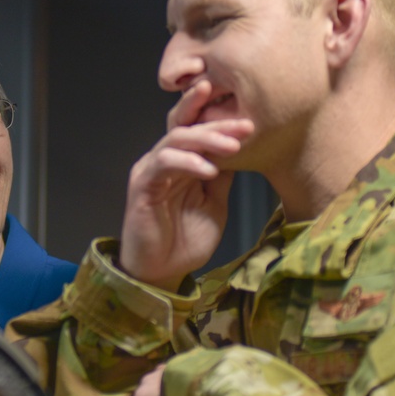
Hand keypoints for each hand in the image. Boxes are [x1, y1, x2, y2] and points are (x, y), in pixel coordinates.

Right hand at [119, 80, 252, 290]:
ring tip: (233, 147)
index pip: (199, 131)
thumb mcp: (214, 204)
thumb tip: (239, 149)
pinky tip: (210, 170)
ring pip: (176, 138)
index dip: (223, 124)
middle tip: (246, 125)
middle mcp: (164, 160)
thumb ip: (222, 177)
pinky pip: (164, 162)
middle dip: (218, 123)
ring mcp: (151, 169)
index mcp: (181, 163)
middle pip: (188, 126)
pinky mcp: (142, 184)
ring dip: (206, 139)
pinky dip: (188, 162)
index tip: (252, 125)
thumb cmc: (185, 241)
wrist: (162, 272)